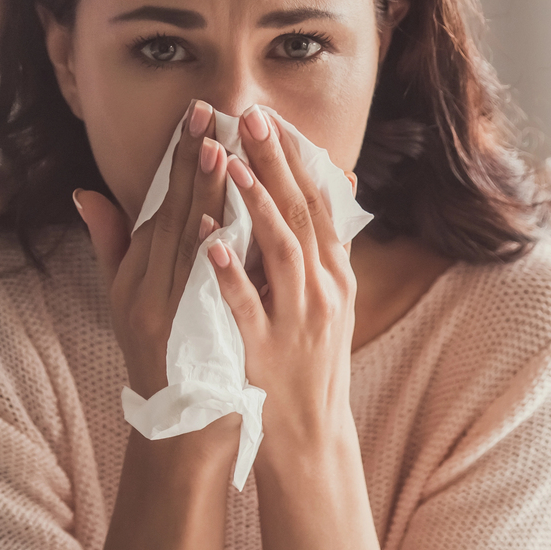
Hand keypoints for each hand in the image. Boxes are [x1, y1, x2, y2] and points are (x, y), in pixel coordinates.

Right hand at [73, 99, 230, 400]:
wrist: (180, 429)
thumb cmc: (163, 359)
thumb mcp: (126, 303)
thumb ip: (113, 245)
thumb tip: (85, 192)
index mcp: (138, 273)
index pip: (161, 204)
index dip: (179, 159)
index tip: (201, 116)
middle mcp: (146, 287)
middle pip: (173, 214)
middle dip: (193, 162)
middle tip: (216, 115)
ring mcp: (164, 312)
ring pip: (184, 244)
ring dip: (202, 197)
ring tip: (223, 151)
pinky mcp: (181, 337)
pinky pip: (194, 289)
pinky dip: (203, 257)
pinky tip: (218, 223)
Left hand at [207, 105, 356, 450]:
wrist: (311, 434)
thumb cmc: (311, 362)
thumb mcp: (331, 300)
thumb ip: (329, 243)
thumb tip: (340, 181)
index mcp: (335, 275)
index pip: (316, 203)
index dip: (294, 159)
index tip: (270, 118)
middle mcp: (324, 290)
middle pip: (301, 213)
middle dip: (275, 162)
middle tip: (249, 116)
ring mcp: (298, 319)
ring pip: (282, 250)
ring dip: (255, 204)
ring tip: (228, 163)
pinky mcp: (267, 349)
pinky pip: (247, 305)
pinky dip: (230, 272)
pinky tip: (210, 241)